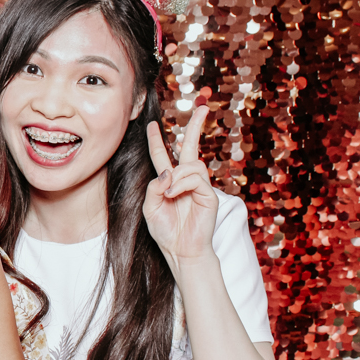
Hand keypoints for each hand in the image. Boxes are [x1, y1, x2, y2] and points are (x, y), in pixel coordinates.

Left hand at [143, 105, 218, 270]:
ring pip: (190, 165)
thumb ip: (154, 187)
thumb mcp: (149, 207)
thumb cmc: (165, 231)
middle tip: (202, 109)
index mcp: (169, 182)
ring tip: (169, 194)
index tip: (150, 125)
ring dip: (176, 177)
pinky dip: (182, 184)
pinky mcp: (209, 195)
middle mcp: (185, 180)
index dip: (156, 141)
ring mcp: (199, 186)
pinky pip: (195, 178)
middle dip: (195, 127)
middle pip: (190, 148)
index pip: (162, 156)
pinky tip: (175, 195)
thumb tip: (168, 171)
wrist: (180, 250)